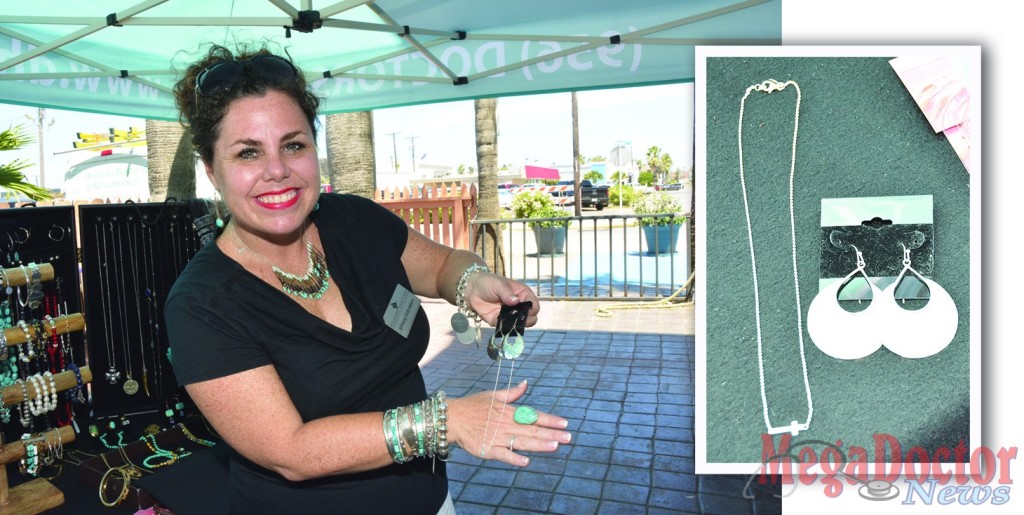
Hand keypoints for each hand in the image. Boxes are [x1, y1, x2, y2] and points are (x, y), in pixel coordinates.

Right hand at [446, 380, 571, 466]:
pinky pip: (502, 455)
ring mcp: (498, 437)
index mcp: (509, 411)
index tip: (565, 423)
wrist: (452, 418)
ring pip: (522, 441)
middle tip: (569, 437)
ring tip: (555, 446)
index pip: (534, 415)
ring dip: (538, 444)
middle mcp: (507, 424)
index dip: (550, 420)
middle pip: (532, 429)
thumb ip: (512, 393)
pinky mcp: (487, 449)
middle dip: (552, 433)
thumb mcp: (493, 395)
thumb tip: (525, 384)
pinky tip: (525, 461)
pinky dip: (513, 458)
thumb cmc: (473, 406)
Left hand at [465, 273, 539, 327]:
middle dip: (526, 320)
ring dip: (516, 325)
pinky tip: (499, 322)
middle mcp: (519, 306)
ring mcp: (510, 315)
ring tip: (507, 320)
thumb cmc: (488, 282)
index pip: (534, 304)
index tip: (526, 310)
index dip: (532, 309)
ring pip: (520, 325)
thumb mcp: (498, 284)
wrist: (471, 290)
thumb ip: (507, 293)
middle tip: (517, 317)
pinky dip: (505, 328)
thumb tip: (516, 302)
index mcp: (523, 294)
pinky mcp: (500, 322)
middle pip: (531, 318)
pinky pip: (506, 328)